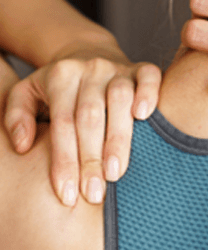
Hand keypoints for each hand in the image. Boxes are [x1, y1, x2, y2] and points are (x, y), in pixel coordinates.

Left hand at [4, 54, 160, 205]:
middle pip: (90, 115)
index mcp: (60, 76)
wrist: (86, 53)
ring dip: (118, 137)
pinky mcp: (140, 67)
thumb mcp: (27, 94)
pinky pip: (149, 76)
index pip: (62, 123)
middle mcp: (89, 69)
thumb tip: (23, 145)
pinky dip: (149, 94)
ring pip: (120, 98)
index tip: (67, 196)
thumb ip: (17, 117)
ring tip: (116, 172)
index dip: (65, 160)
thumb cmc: (56, 88)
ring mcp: (117, 67)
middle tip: (94, 193)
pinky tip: (145, 117)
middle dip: (91, 158)